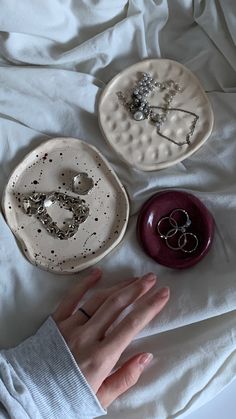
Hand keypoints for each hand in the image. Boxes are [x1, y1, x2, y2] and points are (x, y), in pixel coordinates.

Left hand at [53, 268, 169, 407]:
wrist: (30, 396)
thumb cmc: (68, 398)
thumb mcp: (101, 398)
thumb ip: (125, 378)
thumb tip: (147, 356)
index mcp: (101, 357)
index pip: (132, 325)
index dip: (150, 307)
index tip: (163, 294)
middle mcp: (87, 337)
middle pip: (117, 305)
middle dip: (137, 289)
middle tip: (151, 279)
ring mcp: (69, 326)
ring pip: (99, 299)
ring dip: (119, 286)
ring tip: (134, 279)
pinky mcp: (55, 321)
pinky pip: (71, 298)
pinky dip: (85, 283)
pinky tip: (98, 273)